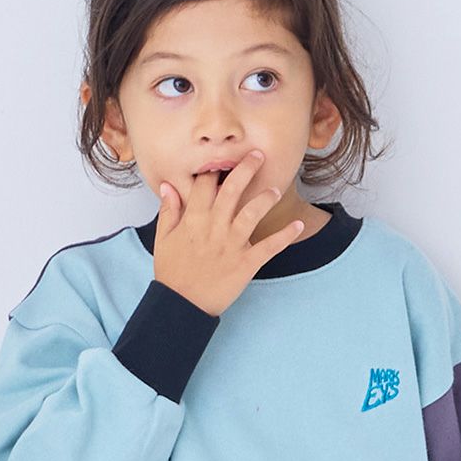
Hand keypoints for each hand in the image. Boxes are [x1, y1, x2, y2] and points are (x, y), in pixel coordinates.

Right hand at [153, 150, 303, 316]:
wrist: (181, 305)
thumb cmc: (172, 273)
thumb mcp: (163, 239)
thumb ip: (168, 211)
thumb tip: (167, 186)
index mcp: (193, 219)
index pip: (204, 185)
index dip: (214, 170)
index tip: (223, 161)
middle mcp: (214, 227)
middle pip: (232, 190)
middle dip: (246, 169)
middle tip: (258, 155)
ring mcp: (231, 245)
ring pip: (252, 213)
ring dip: (266, 198)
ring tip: (276, 189)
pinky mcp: (246, 263)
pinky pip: (269, 247)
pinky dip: (285, 236)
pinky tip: (297, 226)